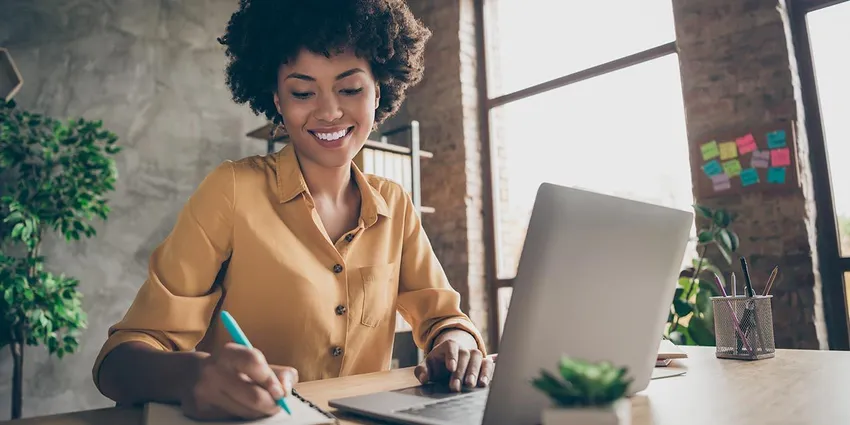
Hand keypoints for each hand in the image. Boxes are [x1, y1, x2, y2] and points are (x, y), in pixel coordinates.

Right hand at [181, 342, 298, 420]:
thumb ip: (277, 372)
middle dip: (272, 403)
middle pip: (254, 396)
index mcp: (228, 354)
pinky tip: (241, 406)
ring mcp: (205, 394)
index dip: (271, 379)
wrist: (191, 375)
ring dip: (260, 411)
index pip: (253, 362)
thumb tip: (286, 389)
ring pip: (246, 412)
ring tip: (260, 404)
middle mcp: (213, 372)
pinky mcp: (200, 412)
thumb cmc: (232, 368)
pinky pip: (233, 419)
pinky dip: (245, 415)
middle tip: (277, 403)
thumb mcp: (254, 362)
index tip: (281, 391)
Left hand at [414, 338, 494, 391]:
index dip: (452, 356)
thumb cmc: (438, 365)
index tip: (450, 368)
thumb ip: (422, 371)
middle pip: (465, 354)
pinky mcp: (483, 363)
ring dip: (475, 371)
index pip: (451, 346)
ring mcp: (474, 355)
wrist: (449, 364)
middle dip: (460, 371)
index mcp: (448, 346)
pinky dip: (487, 372)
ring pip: (477, 357)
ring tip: (471, 385)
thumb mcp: (427, 366)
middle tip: (456, 386)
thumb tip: (423, 378)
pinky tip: (483, 383)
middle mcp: (463, 348)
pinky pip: (488, 364)